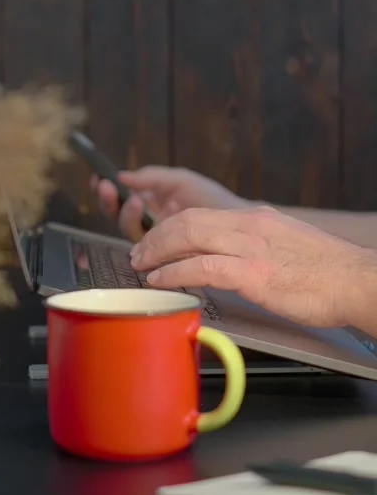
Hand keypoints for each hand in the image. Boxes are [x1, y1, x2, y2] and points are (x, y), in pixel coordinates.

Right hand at [91, 166, 246, 241]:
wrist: (243, 220)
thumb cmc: (216, 200)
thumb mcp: (182, 181)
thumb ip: (152, 177)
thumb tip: (122, 176)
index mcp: (150, 207)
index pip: (120, 202)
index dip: (107, 193)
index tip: (99, 180)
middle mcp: (150, 227)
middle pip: (119, 217)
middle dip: (110, 201)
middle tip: (106, 188)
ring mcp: (158, 243)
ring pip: (130, 231)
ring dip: (126, 213)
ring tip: (133, 199)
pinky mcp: (170, 257)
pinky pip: (148, 246)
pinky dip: (144, 230)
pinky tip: (143, 210)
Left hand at [130, 206, 375, 328]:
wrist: (357, 281)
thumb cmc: (325, 272)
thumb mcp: (285, 244)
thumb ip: (256, 245)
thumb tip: (231, 257)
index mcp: (256, 218)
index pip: (199, 214)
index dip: (168, 226)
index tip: (154, 240)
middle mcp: (249, 226)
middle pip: (186, 221)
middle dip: (155, 236)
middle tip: (138, 253)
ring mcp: (251, 248)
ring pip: (188, 237)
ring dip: (156, 252)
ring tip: (140, 266)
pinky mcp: (254, 275)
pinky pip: (202, 267)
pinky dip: (174, 272)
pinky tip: (160, 280)